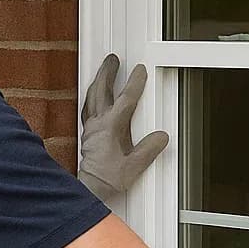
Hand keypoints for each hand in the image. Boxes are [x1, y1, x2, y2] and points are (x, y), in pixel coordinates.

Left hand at [77, 54, 168, 203]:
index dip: (134, 83)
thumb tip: (161, 136)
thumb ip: (149, 149)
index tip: (139, 70)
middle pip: (101, 91)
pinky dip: (90, 98)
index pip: (125, 99)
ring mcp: (90, 128)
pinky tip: (94, 97)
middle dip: (108, 72)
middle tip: (113, 59)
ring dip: (98, 82)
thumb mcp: (134, 166)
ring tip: (103, 71)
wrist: (89, 189)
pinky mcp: (87, 135)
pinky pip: (86, 109)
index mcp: (111, 127)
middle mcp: (98, 124)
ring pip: (91, 97)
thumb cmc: (108, 179)